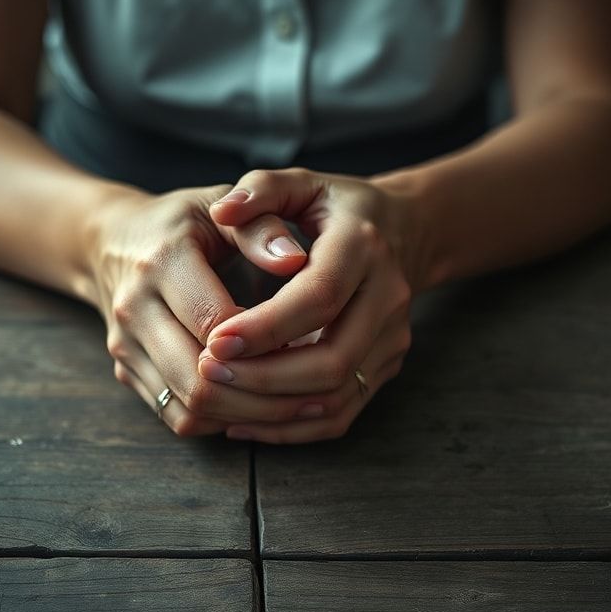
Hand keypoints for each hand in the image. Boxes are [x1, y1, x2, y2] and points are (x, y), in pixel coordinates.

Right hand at [89, 183, 330, 435]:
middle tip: (314, 390)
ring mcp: (125, 347)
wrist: (113, 243)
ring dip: (248, 415)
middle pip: (200, 378)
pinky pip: (178, 417)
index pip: (217, 322)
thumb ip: (259, 228)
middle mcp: (134, 309)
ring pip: (190, 407)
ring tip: (295, 405)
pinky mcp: (126, 371)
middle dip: (263, 393)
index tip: (311, 341)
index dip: (267, 342)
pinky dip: (222, 421)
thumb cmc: (181, 223)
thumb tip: (296, 259)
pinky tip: (258, 407)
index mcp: (161, 262)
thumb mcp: (219, 208)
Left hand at [201, 168, 413, 443]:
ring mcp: (392, 339)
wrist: (403, 233)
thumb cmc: (337, 208)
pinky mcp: (385, 367)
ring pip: (336, 395)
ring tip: (217, 396)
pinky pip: (341, 413)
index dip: (267, 325)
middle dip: (264, 374)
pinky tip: (243, 421)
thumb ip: (260, 190)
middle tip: (207, 370)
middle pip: (332, 358)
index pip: (319, 296)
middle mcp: (388, 298)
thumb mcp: (301, 183)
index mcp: (365, 247)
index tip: (215, 339)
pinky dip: (291, 428)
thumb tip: (222, 211)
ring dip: (273, 407)